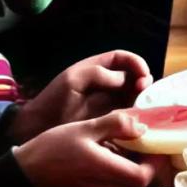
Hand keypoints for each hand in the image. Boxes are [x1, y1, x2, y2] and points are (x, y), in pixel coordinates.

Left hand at [9, 52, 152, 140]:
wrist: (42, 127)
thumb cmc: (55, 100)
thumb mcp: (73, 80)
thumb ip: (98, 74)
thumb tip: (124, 78)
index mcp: (98, 69)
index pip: (123, 59)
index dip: (136, 63)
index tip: (143, 73)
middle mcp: (108, 85)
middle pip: (134, 77)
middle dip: (143, 81)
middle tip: (144, 90)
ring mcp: (111, 103)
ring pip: (135, 96)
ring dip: (143, 98)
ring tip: (145, 103)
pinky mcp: (112, 121)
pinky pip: (130, 115)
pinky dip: (138, 114)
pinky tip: (140, 117)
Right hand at [13, 110, 157, 186]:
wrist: (30, 171)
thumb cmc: (55, 146)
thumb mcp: (85, 128)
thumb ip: (116, 125)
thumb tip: (142, 128)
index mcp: (104, 171)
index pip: (143, 176)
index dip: (154, 162)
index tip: (153, 144)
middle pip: (140, 181)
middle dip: (145, 162)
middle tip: (141, 142)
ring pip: (131, 186)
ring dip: (134, 168)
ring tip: (126, 148)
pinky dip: (123, 175)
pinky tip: (113, 160)